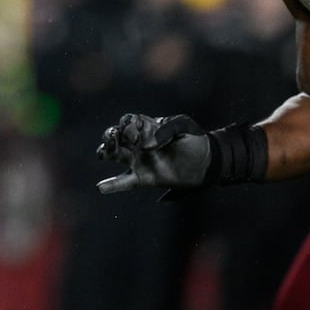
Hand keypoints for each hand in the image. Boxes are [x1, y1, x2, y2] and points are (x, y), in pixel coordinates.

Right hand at [95, 113, 211, 194]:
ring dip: (105, 152)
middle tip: (113, 140)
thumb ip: (166, 129)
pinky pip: (125, 181)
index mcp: (147, 127)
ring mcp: (141, 161)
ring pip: (116, 155)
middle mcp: (140, 143)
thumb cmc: (195, 138)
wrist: (207, 161)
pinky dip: (112, 185)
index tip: (137, 134)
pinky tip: (101, 187)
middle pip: (116, 136)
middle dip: (110, 135)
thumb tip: (148, 144)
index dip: (127, 125)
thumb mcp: (183, 125)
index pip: (128, 121)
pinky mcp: (145, 178)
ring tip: (102, 154)